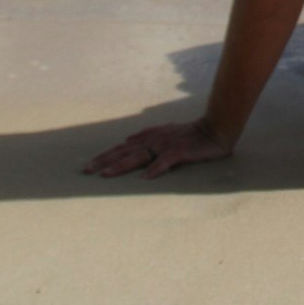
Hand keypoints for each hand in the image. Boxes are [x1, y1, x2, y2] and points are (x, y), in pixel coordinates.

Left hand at [83, 119, 230, 179]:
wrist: (217, 127)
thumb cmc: (192, 133)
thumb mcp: (166, 132)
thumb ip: (147, 136)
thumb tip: (128, 140)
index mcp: (151, 137)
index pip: (123, 147)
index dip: (105, 156)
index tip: (89, 166)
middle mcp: (155, 140)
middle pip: (125, 151)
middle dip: (104, 161)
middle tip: (86, 171)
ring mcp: (167, 145)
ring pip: (139, 155)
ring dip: (122, 165)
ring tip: (106, 175)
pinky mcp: (181, 151)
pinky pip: (166, 161)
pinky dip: (156, 168)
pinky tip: (146, 177)